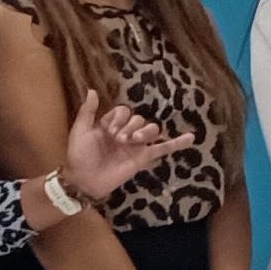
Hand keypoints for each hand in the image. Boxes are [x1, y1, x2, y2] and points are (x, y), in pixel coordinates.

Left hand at [57, 88, 188, 201]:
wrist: (84, 179)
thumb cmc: (79, 155)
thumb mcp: (80, 129)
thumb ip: (88, 111)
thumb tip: (93, 90)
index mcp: (111, 125)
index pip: (123, 111)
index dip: (119, 117)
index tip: (109, 130)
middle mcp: (126, 133)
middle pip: (139, 119)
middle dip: (130, 126)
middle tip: (118, 139)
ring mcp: (136, 146)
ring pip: (151, 129)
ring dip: (144, 131)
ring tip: (134, 141)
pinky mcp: (143, 158)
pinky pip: (163, 148)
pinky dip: (177, 143)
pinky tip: (191, 138)